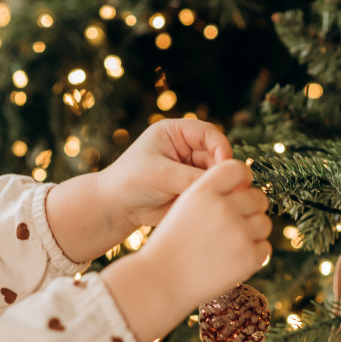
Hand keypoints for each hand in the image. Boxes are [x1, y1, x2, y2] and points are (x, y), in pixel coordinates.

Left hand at [98, 118, 232, 236]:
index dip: (221, 147)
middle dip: (220, 171)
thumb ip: (192, 177)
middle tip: (220, 187)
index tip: (224, 165)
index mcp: (176, 133)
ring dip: (216, 186)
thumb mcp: (160, 174)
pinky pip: (210, 191)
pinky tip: (208, 207)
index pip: (208, 133)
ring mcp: (190, 169)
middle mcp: (186, 149)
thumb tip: (222, 181)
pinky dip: (212, 198)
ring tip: (210, 199)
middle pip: (217, 155)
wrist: (116, 208)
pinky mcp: (191, 189)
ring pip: (216, 175)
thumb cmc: (130, 182)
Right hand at [101, 159, 271, 341]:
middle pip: (258, 197)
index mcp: (204, 190)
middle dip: (249, 210)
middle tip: (232, 226)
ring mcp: (239, 233)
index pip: (239, 169)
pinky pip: (265, 248)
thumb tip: (248, 189)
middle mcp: (224, 207)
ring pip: (264, 223)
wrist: (161, 281)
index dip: (242, 180)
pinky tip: (232, 260)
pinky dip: (253, 254)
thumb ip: (213, 193)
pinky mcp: (249, 257)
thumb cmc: (171, 245)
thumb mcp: (184, 207)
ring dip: (252, 233)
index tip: (238, 193)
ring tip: (229, 245)